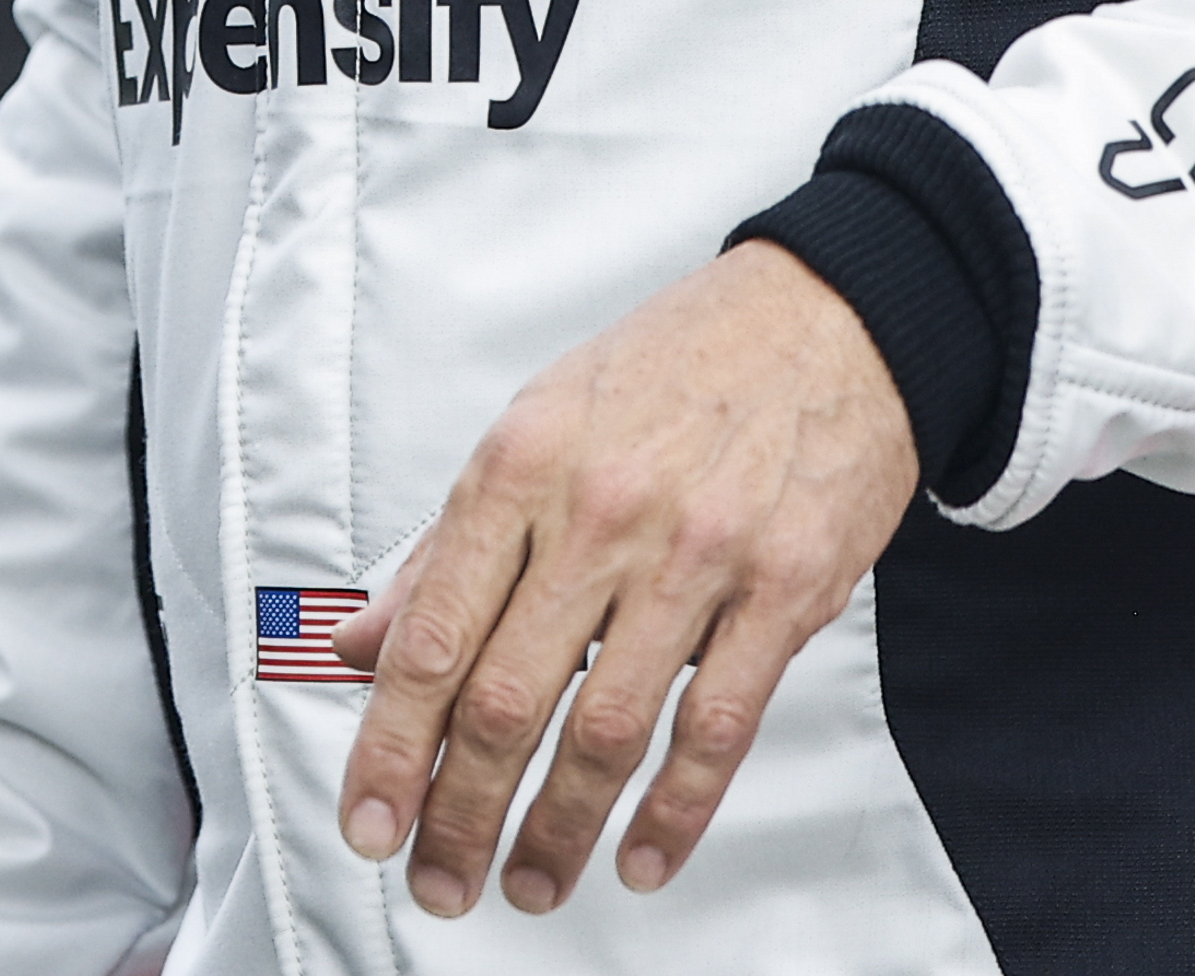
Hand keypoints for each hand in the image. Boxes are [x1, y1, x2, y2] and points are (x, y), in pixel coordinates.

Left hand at [333, 243, 917, 918]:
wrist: (832, 312)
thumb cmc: (680, 365)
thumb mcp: (542, 421)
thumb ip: (451, 542)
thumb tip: (362, 644)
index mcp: (526, 460)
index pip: (433, 633)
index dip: (392, 747)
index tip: (371, 820)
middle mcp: (603, 507)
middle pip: (508, 700)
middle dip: (460, 815)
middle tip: (439, 879)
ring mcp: (698, 551)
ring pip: (606, 731)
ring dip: (557, 831)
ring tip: (529, 883)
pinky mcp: (784, 587)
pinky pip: (716, 728)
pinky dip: (673, 813)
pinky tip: (642, 857)